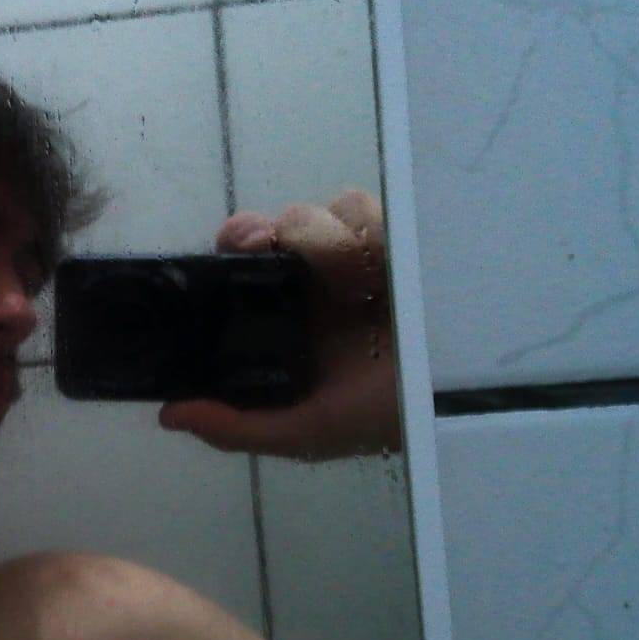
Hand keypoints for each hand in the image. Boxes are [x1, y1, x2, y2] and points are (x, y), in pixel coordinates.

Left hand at [158, 188, 401, 461]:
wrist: (469, 392)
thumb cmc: (389, 417)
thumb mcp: (310, 432)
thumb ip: (238, 427)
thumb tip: (169, 415)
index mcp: (292, 319)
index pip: (245, 262)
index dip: (231, 247)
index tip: (233, 248)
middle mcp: (322, 283)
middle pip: (275, 226)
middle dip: (263, 230)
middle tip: (262, 244)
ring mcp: (361, 255)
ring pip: (317, 212)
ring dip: (320, 238)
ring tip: (347, 279)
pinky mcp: (399, 234)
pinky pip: (364, 207)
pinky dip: (364, 228)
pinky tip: (379, 266)